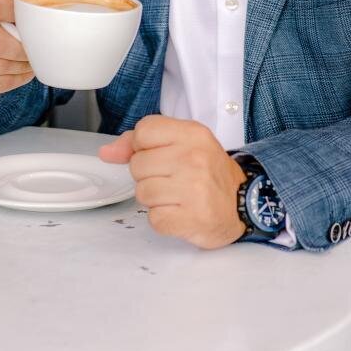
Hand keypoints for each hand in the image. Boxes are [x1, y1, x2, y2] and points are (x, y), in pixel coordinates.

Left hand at [99, 116, 245, 249]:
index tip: (158, 155)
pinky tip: (180, 211)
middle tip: (172, 178)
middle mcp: (193, 158)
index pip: (143, 131)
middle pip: (138, 165)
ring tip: (176, 196)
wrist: (243, 204)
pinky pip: (154, 218)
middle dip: (148, 175)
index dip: (142, 147)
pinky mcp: (191, 218)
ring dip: (154, 199)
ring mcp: (193, 189)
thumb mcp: (183, 144)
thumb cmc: (209, 173)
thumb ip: (142, 142)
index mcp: (192, 134)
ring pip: (142, 193)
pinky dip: (163, 218)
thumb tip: (108, 152)